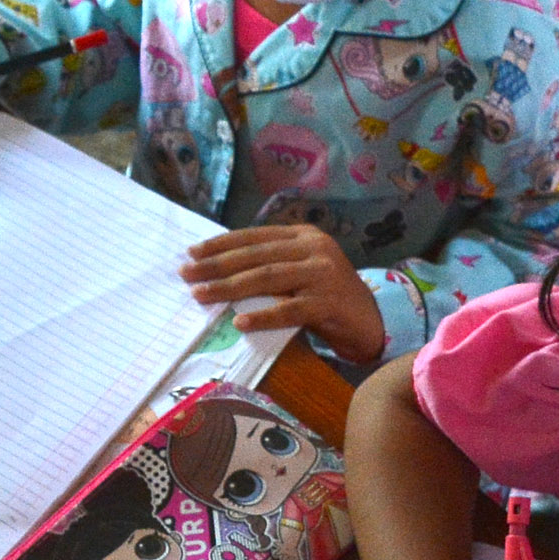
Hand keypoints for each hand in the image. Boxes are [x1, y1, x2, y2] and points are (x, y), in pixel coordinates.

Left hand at [180, 225, 383, 360]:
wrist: (371, 323)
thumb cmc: (328, 299)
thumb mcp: (300, 273)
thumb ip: (271, 267)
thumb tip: (218, 273)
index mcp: (303, 236)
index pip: (254, 237)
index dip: (221, 244)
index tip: (192, 253)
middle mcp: (314, 248)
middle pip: (256, 256)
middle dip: (217, 265)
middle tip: (187, 274)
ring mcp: (323, 274)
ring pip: (267, 278)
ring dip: (229, 288)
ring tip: (201, 295)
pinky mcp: (329, 302)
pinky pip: (289, 310)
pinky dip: (263, 316)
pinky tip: (240, 322)